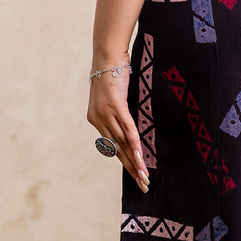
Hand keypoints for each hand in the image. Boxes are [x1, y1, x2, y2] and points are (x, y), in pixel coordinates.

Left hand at [88, 64, 149, 194]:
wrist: (107, 56)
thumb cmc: (112, 74)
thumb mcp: (113, 97)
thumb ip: (117, 112)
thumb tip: (126, 124)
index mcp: (95, 120)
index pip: (112, 147)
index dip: (125, 162)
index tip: (135, 176)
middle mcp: (98, 120)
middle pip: (118, 150)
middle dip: (132, 169)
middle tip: (143, 185)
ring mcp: (107, 114)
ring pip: (123, 144)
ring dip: (135, 161)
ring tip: (144, 176)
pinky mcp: (116, 106)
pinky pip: (128, 129)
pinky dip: (135, 143)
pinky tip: (141, 156)